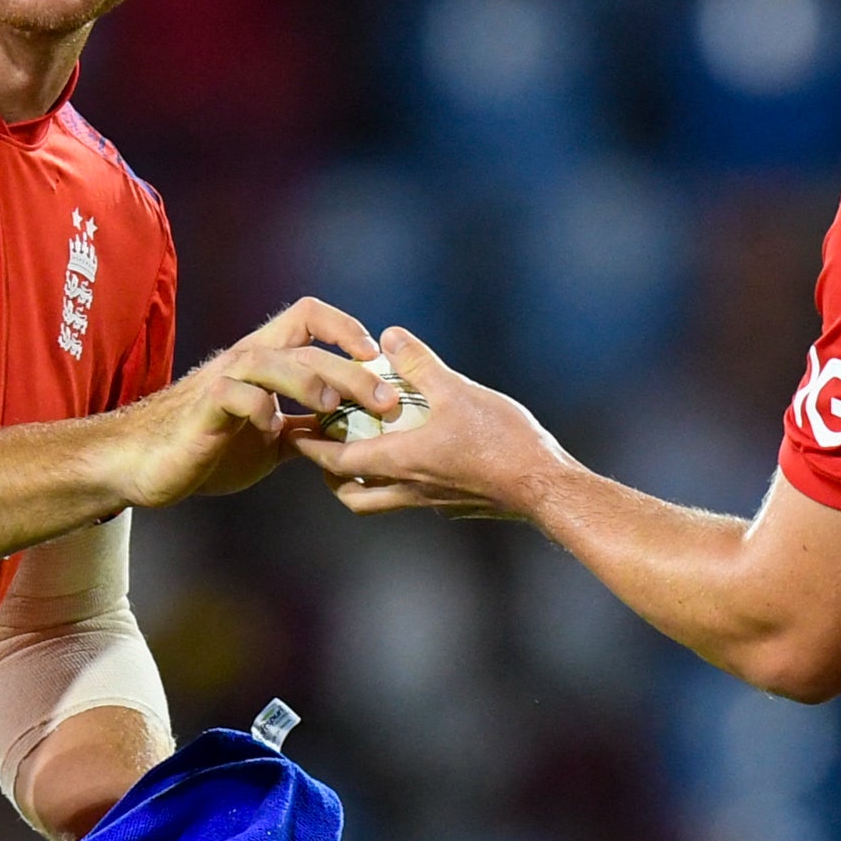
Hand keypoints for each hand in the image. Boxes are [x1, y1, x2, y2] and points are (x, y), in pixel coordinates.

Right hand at [111, 299, 393, 506]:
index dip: (346, 328)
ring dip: (308, 381)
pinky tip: (273, 429)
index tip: (378, 359)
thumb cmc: (207, 444)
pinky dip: (258, 408)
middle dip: (351, 371)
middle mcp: (246, 360)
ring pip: (271, 361)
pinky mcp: (203, 410)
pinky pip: (234, 395)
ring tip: (333, 407)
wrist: (146, 463)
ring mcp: (223, 382)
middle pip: (305, 346)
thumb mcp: (270, 436)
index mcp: (266, 359)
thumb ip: (305, 424)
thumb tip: (352, 428)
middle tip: (386, 401)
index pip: (310, 316)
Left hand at [291, 327, 568, 518]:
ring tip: (365, 453)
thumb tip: (389, 335)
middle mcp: (409, 489)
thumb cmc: (502, 440)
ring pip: (380, 502)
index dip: (312, 447)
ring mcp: (432, 502)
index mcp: (401, 461)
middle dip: (331, 474)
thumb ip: (420, 363)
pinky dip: (399, 483)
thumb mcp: (458, 391)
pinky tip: (416, 457)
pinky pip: (412, 499)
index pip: (338, 461)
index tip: (296, 432)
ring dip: (364, 483)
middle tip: (327, 447)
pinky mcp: (454, 505)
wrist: (545, 488)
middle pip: (351, 495)